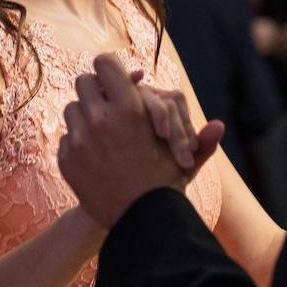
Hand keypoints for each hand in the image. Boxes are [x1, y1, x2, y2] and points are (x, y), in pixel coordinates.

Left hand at [59, 55, 223, 227]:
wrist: (136, 223)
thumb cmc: (165, 185)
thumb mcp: (184, 158)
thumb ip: (198, 139)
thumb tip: (220, 126)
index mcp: (129, 107)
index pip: (104, 63)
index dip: (111, 68)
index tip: (117, 78)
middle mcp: (100, 118)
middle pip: (84, 82)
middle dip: (97, 90)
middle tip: (109, 102)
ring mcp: (79, 139)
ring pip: (72, 109)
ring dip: (86, 115)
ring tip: (105, 131)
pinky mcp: (66, 159)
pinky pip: (67, 136)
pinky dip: (79, 141)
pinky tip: (97, 154)